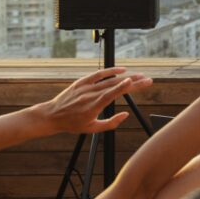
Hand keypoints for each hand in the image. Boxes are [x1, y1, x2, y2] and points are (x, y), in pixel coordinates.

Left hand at [31, 67, 152, 134]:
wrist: (52, 115)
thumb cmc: (73, 124)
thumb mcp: (92, 129)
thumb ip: (111, 123)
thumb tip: (126, 114)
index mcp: (93, 107)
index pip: (111, 95)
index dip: (123, 87)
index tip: (134, 82)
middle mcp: (90, 95)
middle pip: (115, 85)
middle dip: (133, 82)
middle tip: (147, 80)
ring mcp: (86, 87)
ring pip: (109, 79)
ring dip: (126, 77)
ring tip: (140, 76)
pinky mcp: (82, 82)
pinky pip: (98, 74)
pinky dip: (110, 71)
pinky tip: (122, 69)